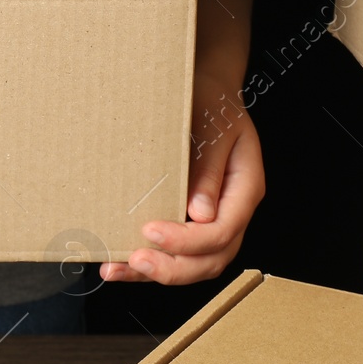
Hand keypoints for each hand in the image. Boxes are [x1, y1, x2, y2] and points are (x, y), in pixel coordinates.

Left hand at [101, 71, 264, 284]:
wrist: (208, 91)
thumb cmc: (211, 103)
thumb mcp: (213, 128)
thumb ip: (208, 170)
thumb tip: (200, 214)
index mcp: (245, 188)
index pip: (222, 231)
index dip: (188, 241)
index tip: (152, 231)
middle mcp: (232, 210)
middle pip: (212, 259)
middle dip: (173, 267)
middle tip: (137, 259)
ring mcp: (214, 218)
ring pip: (194, 263)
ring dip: (157, 272)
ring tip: (118, 268)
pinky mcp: (193, 220)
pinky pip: (178, 252)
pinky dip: (150, 260)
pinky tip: (120, 263)